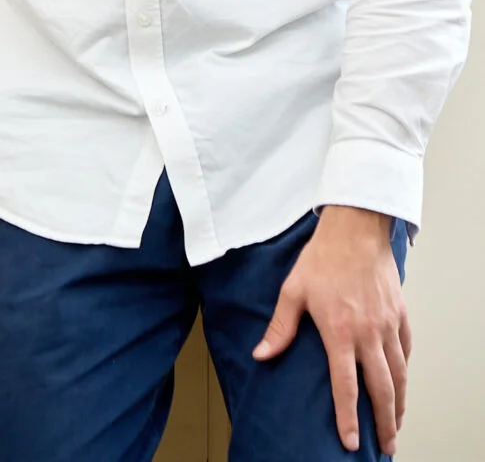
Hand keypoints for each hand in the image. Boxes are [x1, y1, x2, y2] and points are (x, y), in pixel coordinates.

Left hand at [253, 207, 409, 454]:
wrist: (355, 228)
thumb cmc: (322, 258)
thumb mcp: (293, 290)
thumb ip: (280, 327)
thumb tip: (261, 355)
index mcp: (339, 332)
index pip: (346, 386)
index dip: (348, 418)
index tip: (351, 442)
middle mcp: (368, 333)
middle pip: (381, 389)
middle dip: (384, 422)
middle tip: (385, 446)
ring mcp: (387, 324)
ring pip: (399, 374)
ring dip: (399, 403)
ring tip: (396, 424)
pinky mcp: (399, 312)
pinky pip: (406, 349)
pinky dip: (405, 370)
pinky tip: (401, 381)